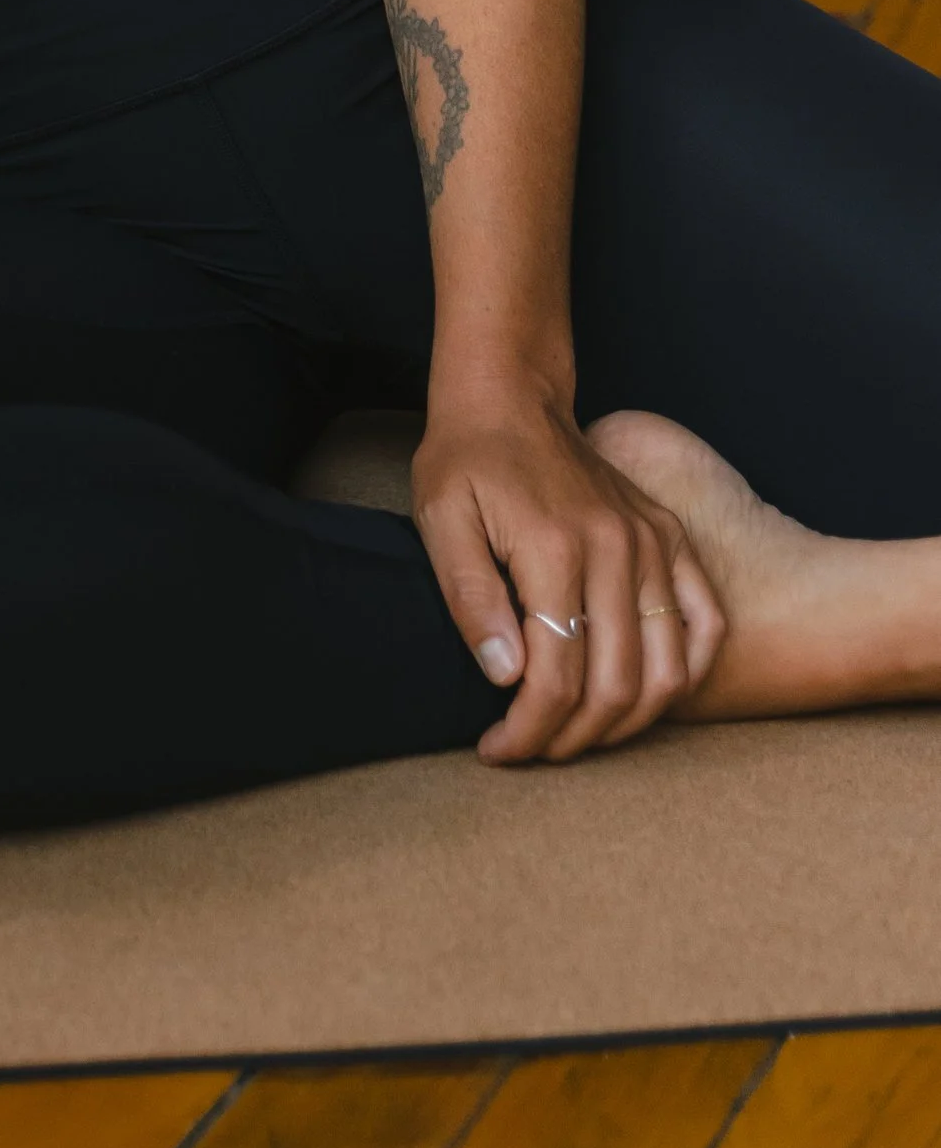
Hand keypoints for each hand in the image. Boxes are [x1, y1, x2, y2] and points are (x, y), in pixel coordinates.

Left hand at [412, 382, 724, 763]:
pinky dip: (686, 674)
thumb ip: (470, 599)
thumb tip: (505, 677)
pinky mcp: (672, 538)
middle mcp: (617, 549)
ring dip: (625, 724)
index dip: (527, 730)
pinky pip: (705, 623)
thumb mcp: (441, 520)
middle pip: (614, 685)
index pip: (555, 676)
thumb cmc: (467, 459)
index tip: (497, 749)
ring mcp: (653, 544)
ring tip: (578, 734)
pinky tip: (645, 697)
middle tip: (533, 750)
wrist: (511, 396)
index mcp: (556, 548)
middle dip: (571, 739)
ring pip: (666, 671)